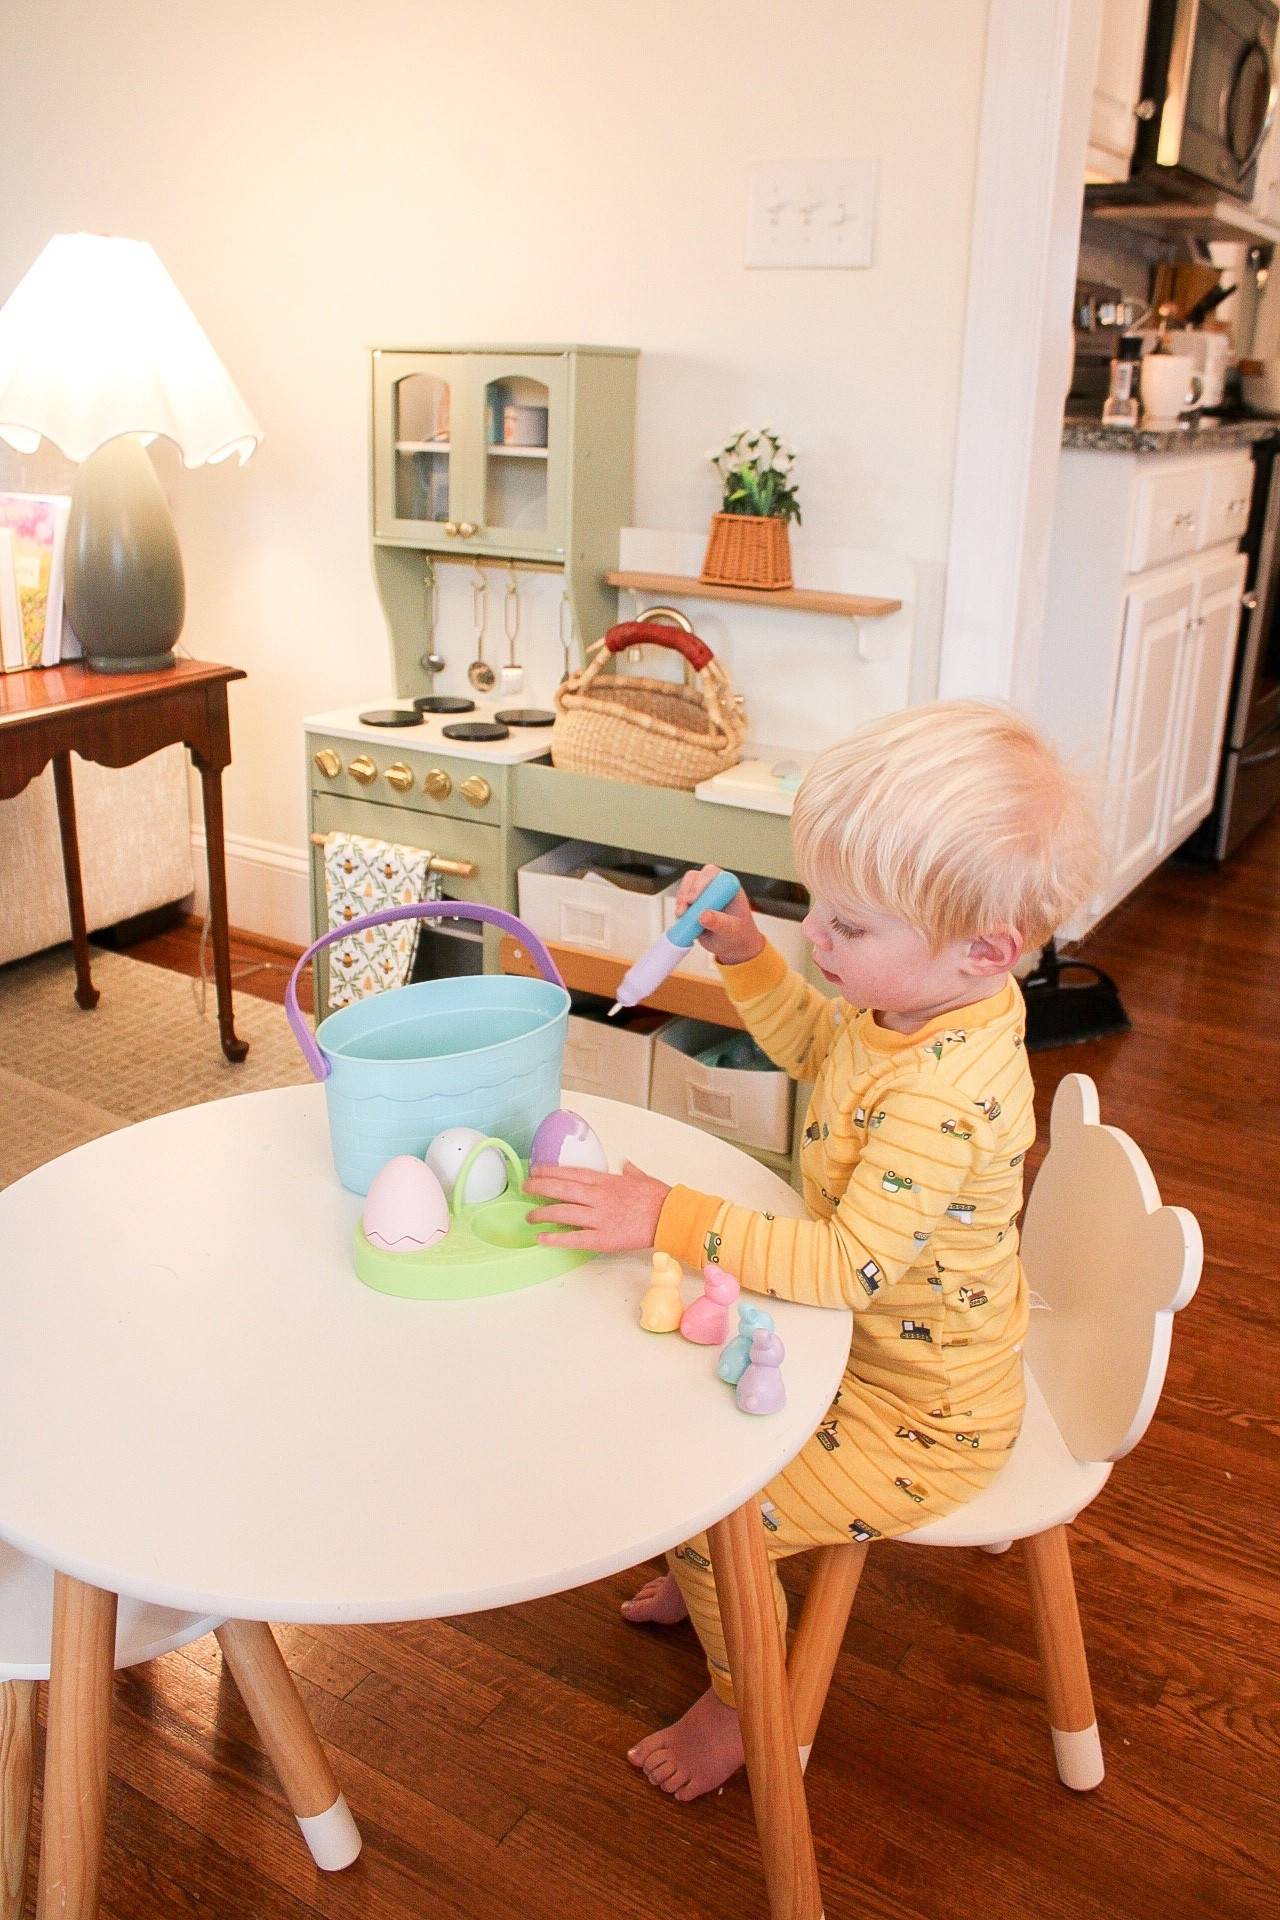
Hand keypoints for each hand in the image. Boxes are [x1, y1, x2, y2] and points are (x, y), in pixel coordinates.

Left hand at [525, 1161, 671, 1251]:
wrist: (671, 1217)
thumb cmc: (658, 1198)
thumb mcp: (642, 1178)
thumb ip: (630, 1170)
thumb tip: (625, 1164)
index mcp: (606, 1181)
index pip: (571, 1173)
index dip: (550, 1171)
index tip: (535, 1171)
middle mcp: (599, 1196)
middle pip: (561, 1189)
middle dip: (539, 1187)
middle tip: (525, 1188)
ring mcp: (599, 1217)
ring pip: (563, 1212)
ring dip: (543, 1213)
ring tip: (530, 1217)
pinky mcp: (603, 1238)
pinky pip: (574, 1238)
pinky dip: (556, 1237)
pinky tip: (542, 1238)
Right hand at [674, 864, 764, 966]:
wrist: (734, 947)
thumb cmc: (739, 935)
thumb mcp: (732, 931)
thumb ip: (719, 923)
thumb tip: (704, 916)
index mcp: (729, 887)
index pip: (712, 873)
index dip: (700, 882)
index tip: (693, 899)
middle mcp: (715, 887)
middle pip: (695, 877)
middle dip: (686, 891)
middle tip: (684, 908)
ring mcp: (703, 895)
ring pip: (686, 888)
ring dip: (680, 900)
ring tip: (682, 916)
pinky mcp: (694, 904)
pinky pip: (682, 901)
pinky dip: (679, 908)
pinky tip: (682, 919)